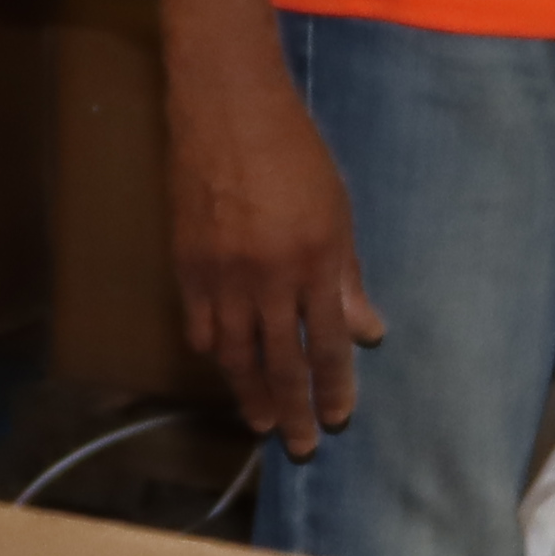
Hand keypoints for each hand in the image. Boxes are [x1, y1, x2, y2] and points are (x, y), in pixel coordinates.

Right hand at [166, 52, 382, 454]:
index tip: (336, 419)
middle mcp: (269, 279)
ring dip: (248, 393)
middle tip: (298, 446)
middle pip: (281, 363)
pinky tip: (223, 367)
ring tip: (259, 421)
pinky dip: (212, 352)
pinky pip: (199, 325)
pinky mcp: (187, 264)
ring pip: (235, 354)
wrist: (228, 109)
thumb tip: (367, 332)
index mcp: (315, 263)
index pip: (327, 346)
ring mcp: (222, 275)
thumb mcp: (338, 211)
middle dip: (292, 410)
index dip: (333, 388)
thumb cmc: (294, 153)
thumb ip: (348, 276)